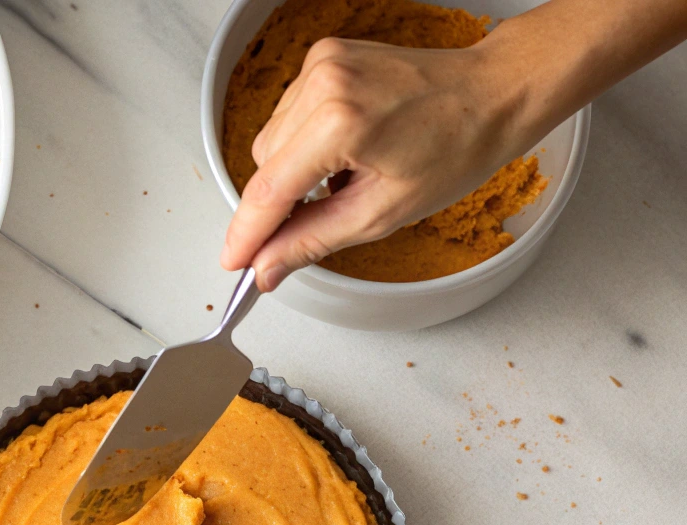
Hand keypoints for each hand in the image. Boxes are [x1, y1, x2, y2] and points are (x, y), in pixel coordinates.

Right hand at [220, 35, 522, 290]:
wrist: (490, 94)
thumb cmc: (454, 148)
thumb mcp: (381, 213)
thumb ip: (312, 241)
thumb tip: (267, 268)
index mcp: (340, 122)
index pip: (269, 192)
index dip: (246, 235)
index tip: (232, 263)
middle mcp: (323, 82)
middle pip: (263, 166)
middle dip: (281, 202)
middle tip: (321, 218)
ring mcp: (322, 64)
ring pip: (271, 142)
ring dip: (295, 171)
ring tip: (347, 174)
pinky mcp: (324, 57)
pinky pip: (289, 116)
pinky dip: (306, 142)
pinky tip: (345, 148)